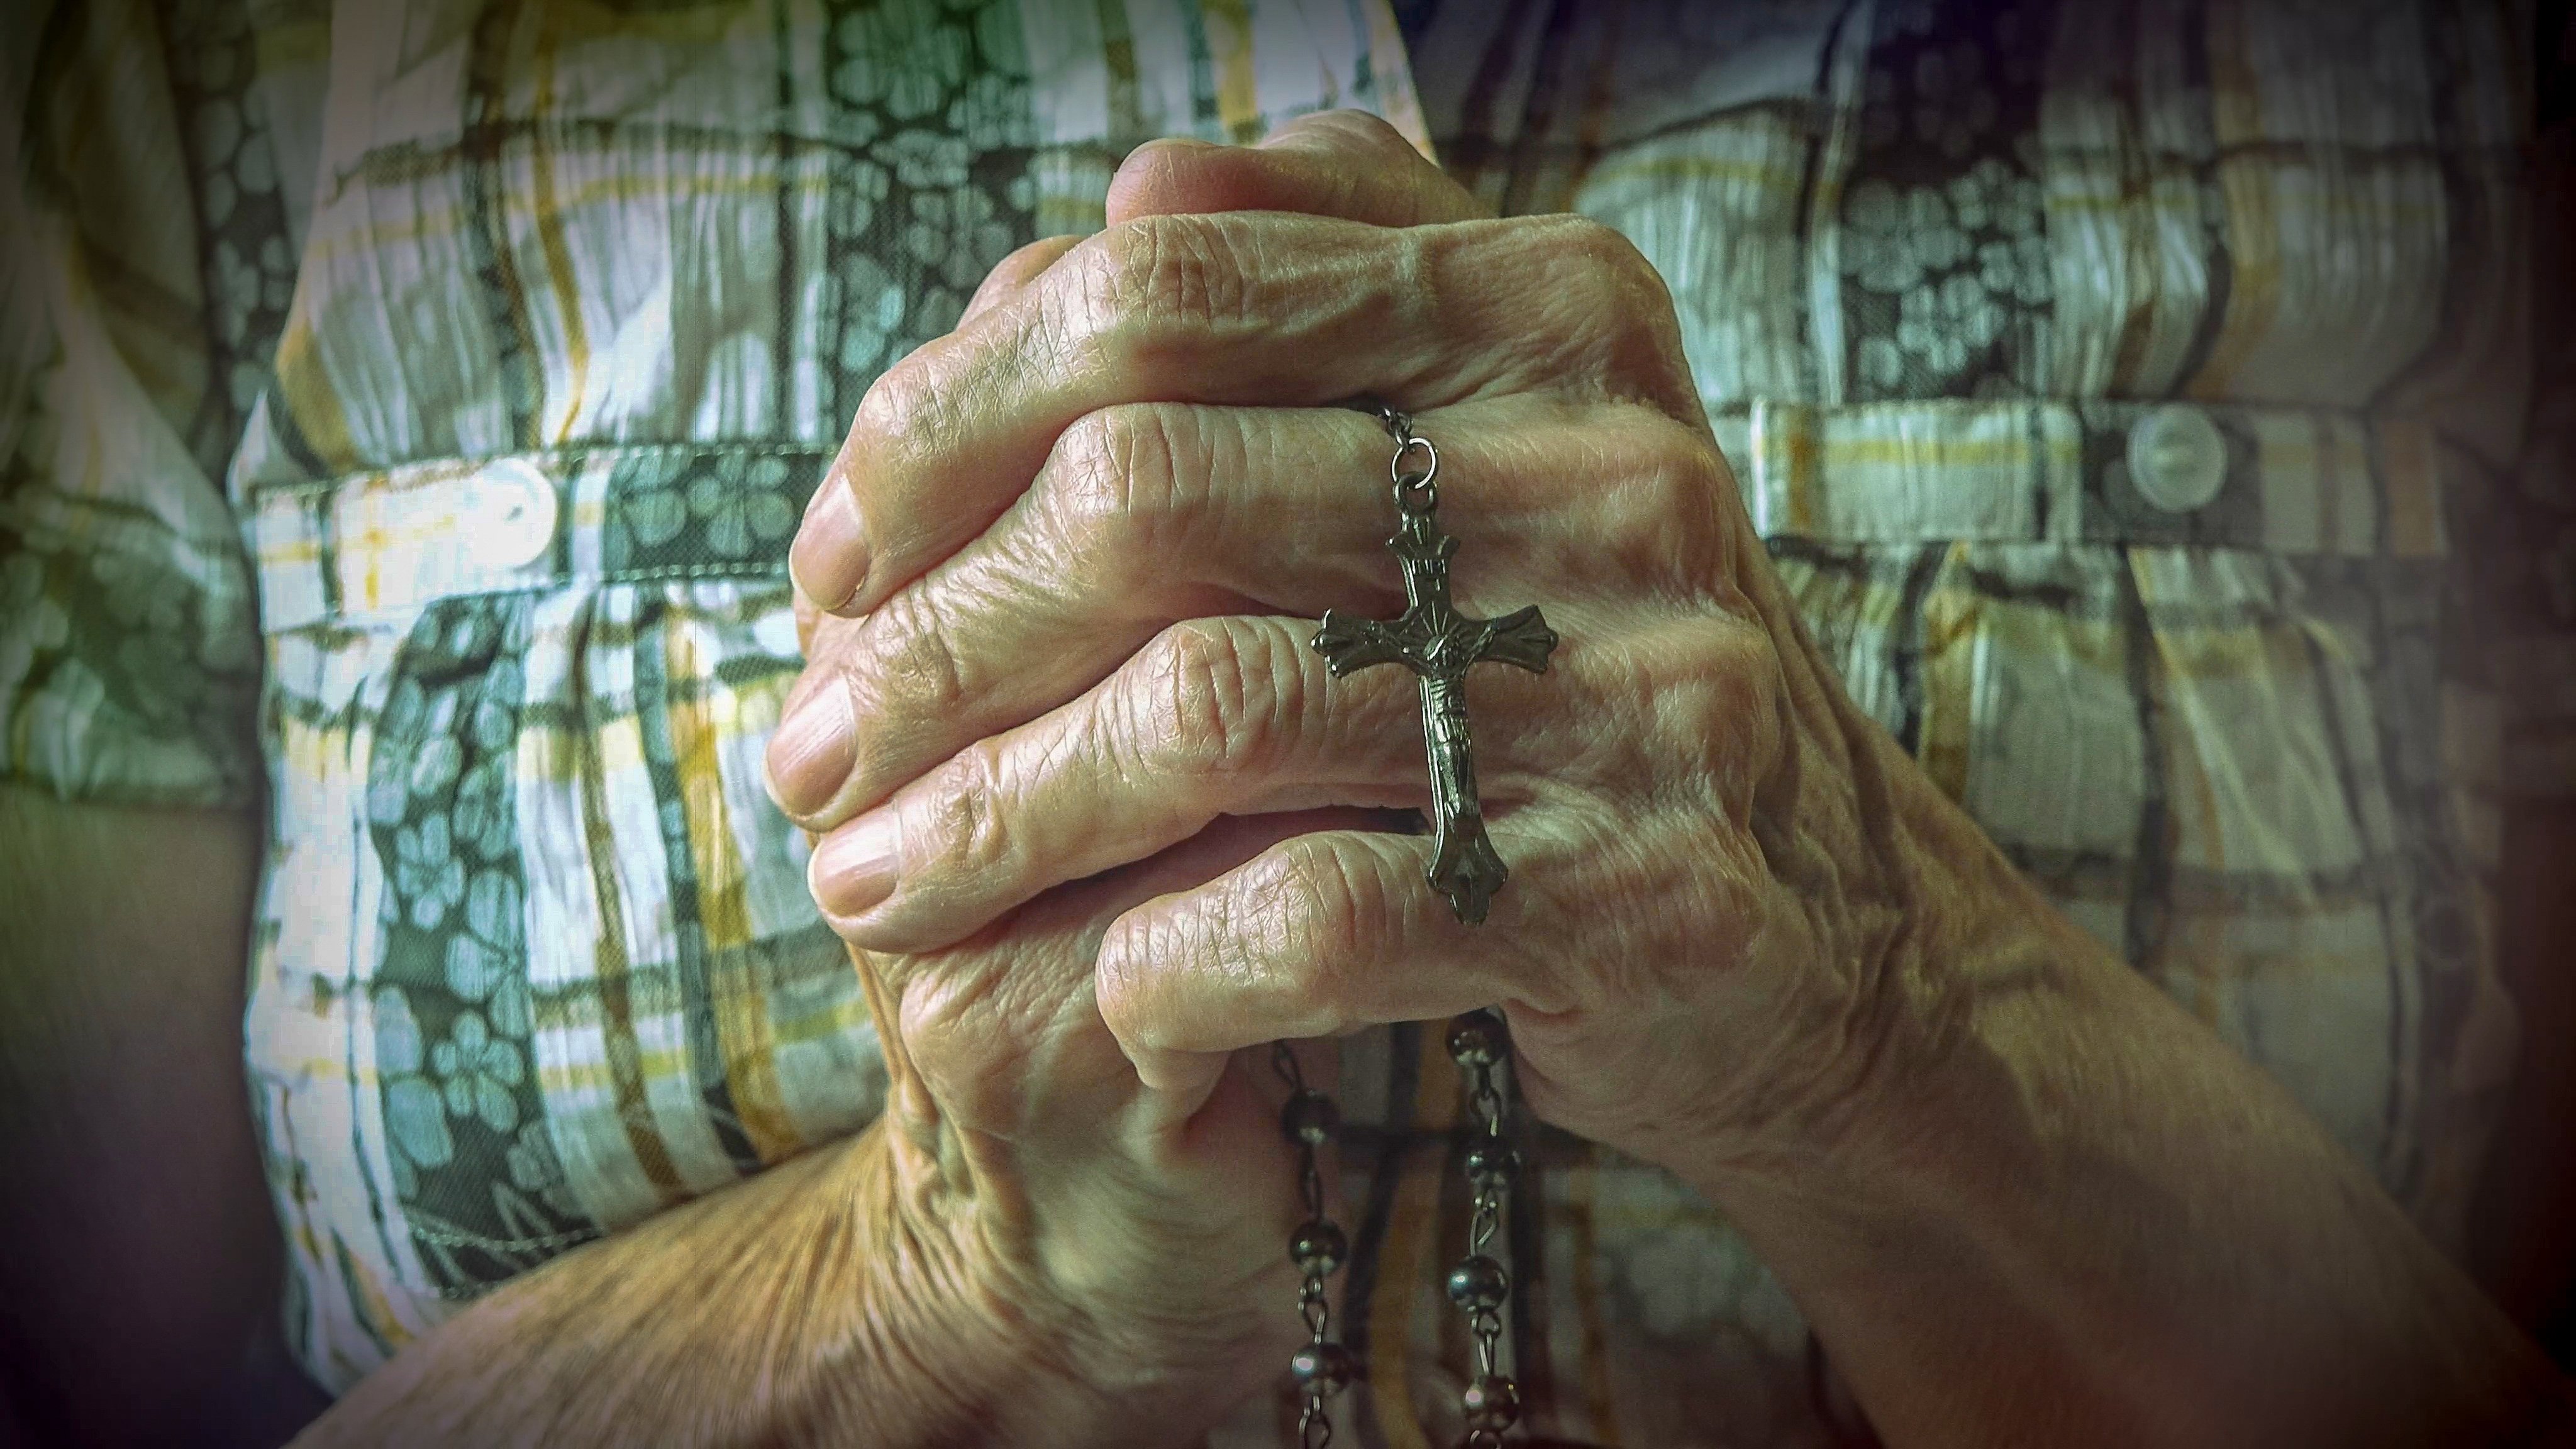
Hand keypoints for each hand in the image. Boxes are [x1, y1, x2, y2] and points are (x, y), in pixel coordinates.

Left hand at [772, 111, 2003, 1190]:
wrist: (1817, 929)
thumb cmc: (1566, 669)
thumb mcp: (1495, 434)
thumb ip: (1334, 284)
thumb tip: (1129, 189)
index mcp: (1546, 310)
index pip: (1164, 286)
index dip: (946, 414)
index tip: (834, 552)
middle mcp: (1610, 468)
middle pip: (1154, 497)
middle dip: (933, 639)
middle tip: (811, 746)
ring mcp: (1640, 684)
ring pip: (1211, 714)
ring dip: (997, 812)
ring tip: (871, 883)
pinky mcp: (1637, 892)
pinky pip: (1324, 914)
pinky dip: (1168, 954)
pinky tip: (1093, 981)